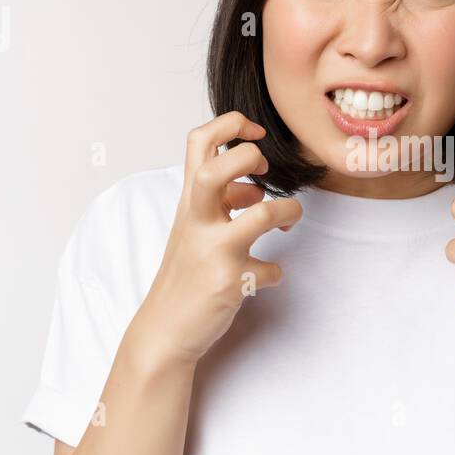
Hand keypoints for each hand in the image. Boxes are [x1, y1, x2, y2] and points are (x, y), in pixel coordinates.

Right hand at [126, 111, 302, 370]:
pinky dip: (274, 273)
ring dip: (288, 212)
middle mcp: (198, 222)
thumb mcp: (194, 229)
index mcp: (190, 202)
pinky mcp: (230, 283)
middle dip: (249, 157)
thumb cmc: (185, 274)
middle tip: (266, 172)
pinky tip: (264, 278)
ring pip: (262, 215)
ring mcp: (214, 252)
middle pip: (216, 169)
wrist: (165, 330)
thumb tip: (252, 188)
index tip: (255, 133)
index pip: (199, 142)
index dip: (231, 124)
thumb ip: (220, 202)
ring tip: (289, 222)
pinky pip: (269, 269)